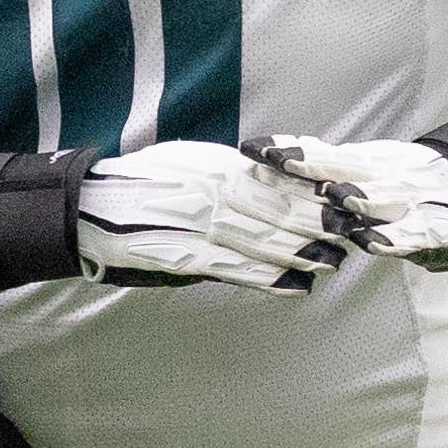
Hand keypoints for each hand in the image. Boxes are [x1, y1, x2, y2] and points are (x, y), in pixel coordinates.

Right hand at [73, 142, 347, 291]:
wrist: (94, 205)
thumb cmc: (143, 182)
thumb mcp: (190, 161)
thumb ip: (230, 173)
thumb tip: (268, 181)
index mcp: (220, 166)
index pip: (280, 181)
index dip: (315, 195)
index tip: (345, 202)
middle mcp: (216, 192)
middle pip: (281, 211)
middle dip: (320, 226)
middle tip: (352, 237)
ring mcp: (203, 225)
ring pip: (265, 242)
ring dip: (303, 254)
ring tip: (332, 264)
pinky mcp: (188, 256)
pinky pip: (236, 269)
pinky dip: (270, 279)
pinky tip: (296, 286)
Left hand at [247, 134, 447, 268]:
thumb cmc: (416, 181)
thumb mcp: (373, 165)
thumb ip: (337, 167)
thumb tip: (287, 162)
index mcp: (367, 163)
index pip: (321, 153)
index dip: (289, 150)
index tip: (254, 148)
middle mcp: (384, 176)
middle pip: (342, 167)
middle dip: (309, 166)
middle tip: (277, 161)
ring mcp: (409, 200)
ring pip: (379, 198)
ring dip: (357, 199)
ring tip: (335, 198)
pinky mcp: (432, 227)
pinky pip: (412, 234)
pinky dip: (395, 239)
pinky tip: (375, 244)